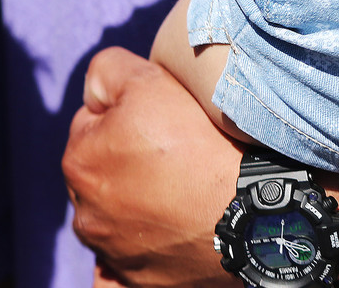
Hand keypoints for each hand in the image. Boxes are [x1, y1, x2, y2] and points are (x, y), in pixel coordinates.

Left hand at [63, 47, 240, 287]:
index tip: (160, 123)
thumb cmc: (203, 144)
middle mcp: (86, 214)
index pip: (91, 124)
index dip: (126, 115)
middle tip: (175, 157)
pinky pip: (117, 275)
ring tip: (178, 195)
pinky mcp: (144, 282)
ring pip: (116, 217)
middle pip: (103, 173)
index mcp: (78, 162)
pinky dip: (123, 264)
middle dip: (126, 161)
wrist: (260, 212)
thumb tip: (95, 93)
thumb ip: (107, 72)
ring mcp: (115, 253)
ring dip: (134, 205)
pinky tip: (141, 247)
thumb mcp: (150, 81)